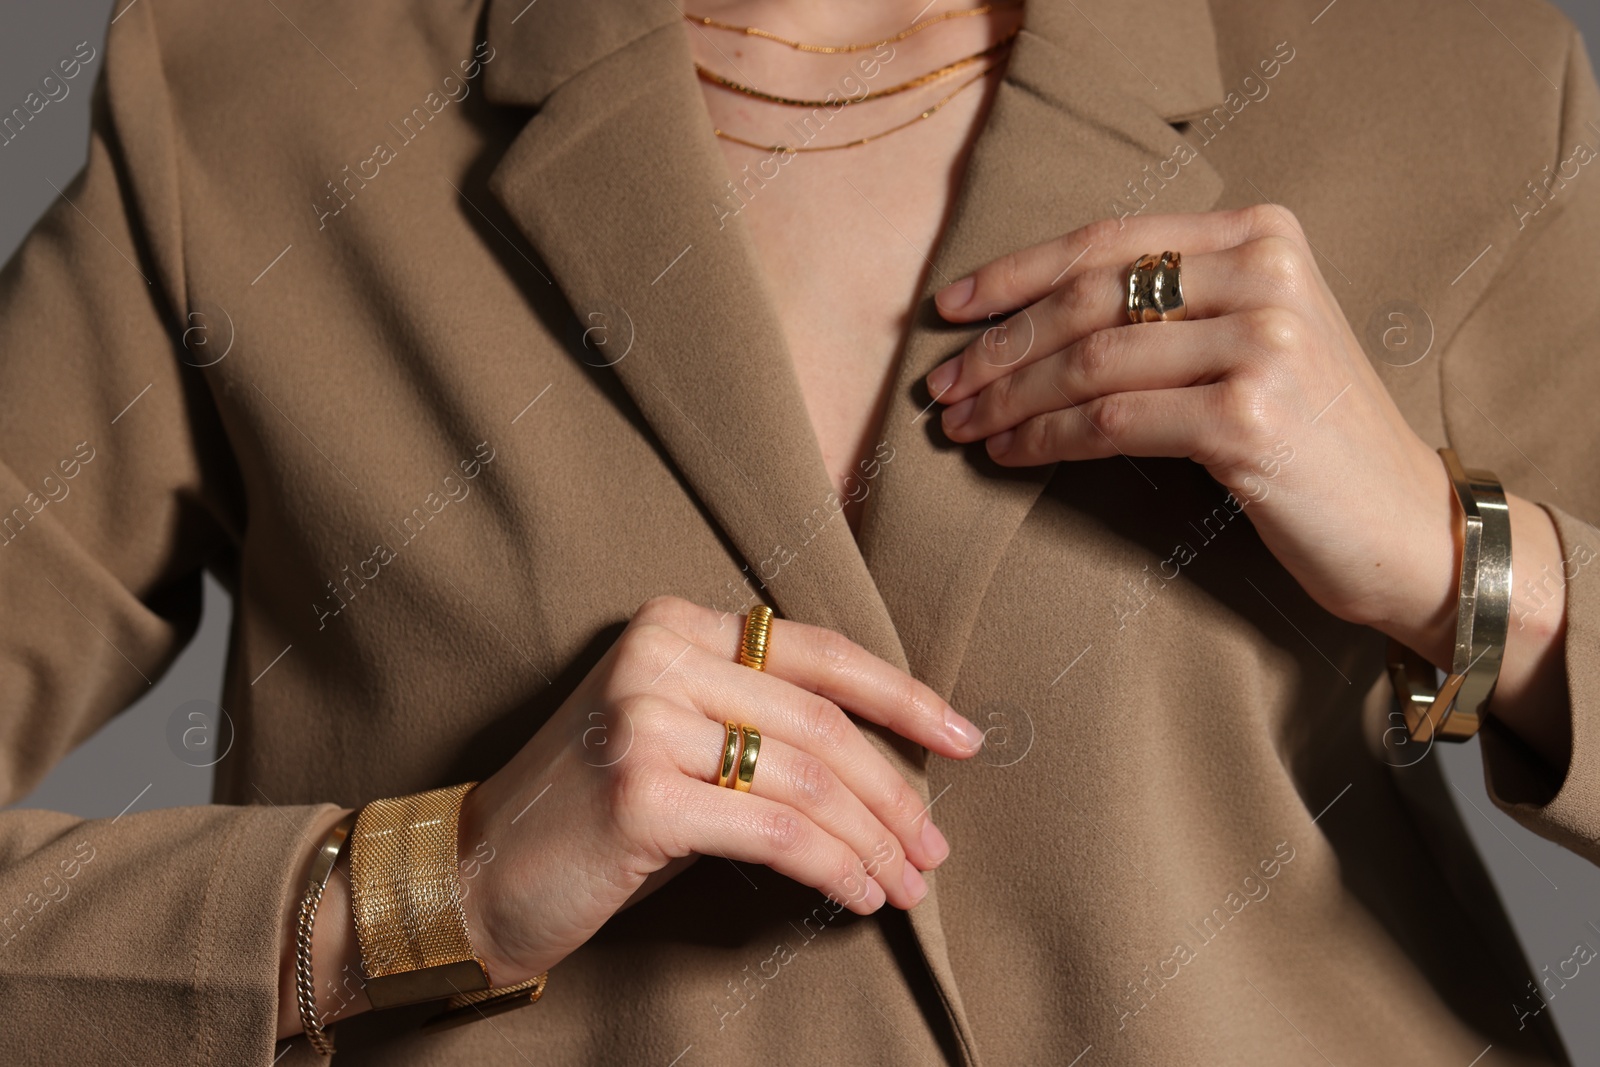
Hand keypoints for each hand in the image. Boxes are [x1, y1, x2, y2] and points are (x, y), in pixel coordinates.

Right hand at [456, 595, 984, 988]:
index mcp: (675, 624)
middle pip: (823, 725)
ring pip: (809, 783)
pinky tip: (859, 897)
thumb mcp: (676, 738)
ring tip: (906, 885)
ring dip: (873, 844)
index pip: (818, 652)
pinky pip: (776, 833)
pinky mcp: (639, 793)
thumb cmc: (593, 811)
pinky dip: (833, 870)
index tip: (964, 738)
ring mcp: (644, 720)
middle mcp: (658, 655)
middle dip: (897, 795)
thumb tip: (891, 770)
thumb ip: (760, 725)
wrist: (479, 872)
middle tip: (935, 849)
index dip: (903, 698)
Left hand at [925, 206, 1461, 661]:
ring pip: (1089, 361)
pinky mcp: (1248, 417)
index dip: (1014, 273)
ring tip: (960, 426)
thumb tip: (1030, 319)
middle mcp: (1266, 273)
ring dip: (1007, 396)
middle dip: (997, 345)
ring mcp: (1262, 343)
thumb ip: (1173, 306)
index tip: (949, 308)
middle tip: (940, 386)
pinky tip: (1008, 455)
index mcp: (1261, 235)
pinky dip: (1044, 438)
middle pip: (1089, 298)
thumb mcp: (1256, 341)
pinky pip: (1109, 421)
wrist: (1408, 528)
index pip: (1109, 241)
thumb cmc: (1314, 439)